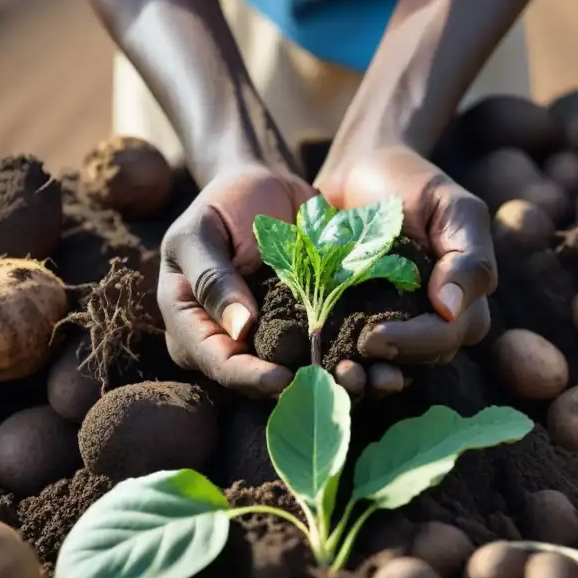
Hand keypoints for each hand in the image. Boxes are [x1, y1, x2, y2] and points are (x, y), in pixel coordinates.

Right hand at [158, 162, 417, 397]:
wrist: (263, 186)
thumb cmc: (220, 205)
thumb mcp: (201, 233)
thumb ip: (212, 278)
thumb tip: (239, 329)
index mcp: (193, 327)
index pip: (219, 364)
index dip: (249, 377)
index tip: (282, 380)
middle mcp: (231, 344)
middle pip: (261, 381)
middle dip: (299, 390)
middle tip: (336, 389)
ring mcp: (270, 339)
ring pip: (300, 373)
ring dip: (336, 382)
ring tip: (369, 383)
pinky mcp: (306, 327)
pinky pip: (328, 350)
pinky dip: (354, 357)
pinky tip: (384, 366)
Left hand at [315, 146, 494, 369]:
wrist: (361, 169)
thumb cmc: (413, 184)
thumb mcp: (452, 207)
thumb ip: (467, 256)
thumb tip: (452, 310)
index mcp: (464, 297)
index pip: (450, 334)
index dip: (417, 342)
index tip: (376, 336)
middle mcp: (435, 319)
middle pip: (423, 357)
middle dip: (390, 362)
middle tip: (351, 356)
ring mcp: (399, 323)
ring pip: (395, 366)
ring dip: (368, 377)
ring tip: (337, 376)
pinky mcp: (360, 322)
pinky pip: (359, 355)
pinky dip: (341, 363)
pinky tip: (319, 365)